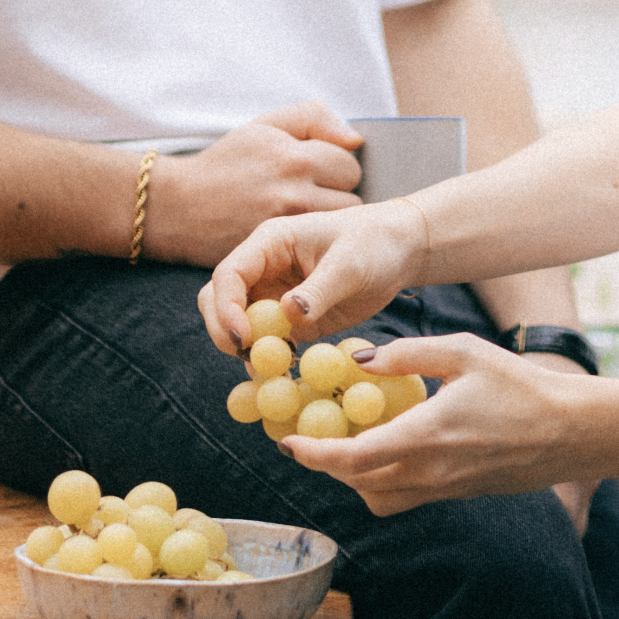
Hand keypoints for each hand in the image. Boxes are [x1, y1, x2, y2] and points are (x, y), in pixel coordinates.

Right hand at [145, 103, 364, 267]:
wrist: (180, 207)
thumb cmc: (226, 164)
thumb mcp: (265, 125)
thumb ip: (314, 119)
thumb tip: (355, 140)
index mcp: (294, 157)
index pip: (349, 166)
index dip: (336, 168)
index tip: (318, 172)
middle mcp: (295, 194)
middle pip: (352, 200)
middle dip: (338, 197)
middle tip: (312, 196)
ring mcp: (287, 227)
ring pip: (337, 227)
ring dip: (327, 221)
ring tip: (304, 214)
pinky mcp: (278, 253)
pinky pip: (315, 249)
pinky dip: (310, 242)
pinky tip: (295, 233)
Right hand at [197, 196, 428, 352]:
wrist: (400, 251)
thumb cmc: (374, 243)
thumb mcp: (349, 264)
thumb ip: (318, 289)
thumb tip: (287, 313)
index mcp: (269, 243)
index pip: (228, 274)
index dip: (226, 306)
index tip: (242, 337)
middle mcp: (263, 269)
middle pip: (218, 300)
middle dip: (224, 330)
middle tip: (247, 357)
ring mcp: (274, 296)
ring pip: (238, 325)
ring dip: (244, 349)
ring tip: (269, 371)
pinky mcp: (292, 322)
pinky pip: (268, 343)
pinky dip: (268, 360)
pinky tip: (283, 375)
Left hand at [277, 333, 603, 515]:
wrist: (573, 432)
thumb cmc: (522, 385)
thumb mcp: (464, 352)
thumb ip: (407, 355)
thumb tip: (360, 359)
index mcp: (427, 436)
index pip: (353, 459)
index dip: (314, 454)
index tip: (287, 443)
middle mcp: (430, 472)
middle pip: (357, 484)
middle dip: (326, 464)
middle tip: (307, 437)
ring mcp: (444, 489)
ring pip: (379, 498)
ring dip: (354, 477)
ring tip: (347, 442)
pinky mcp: (456, 494)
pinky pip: (404, 497)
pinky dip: (382, 480)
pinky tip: (388, 448)